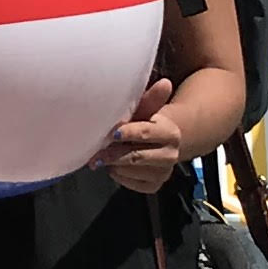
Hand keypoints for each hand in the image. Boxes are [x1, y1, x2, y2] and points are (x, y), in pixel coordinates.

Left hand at [90, 80, 190, 194]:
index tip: (112, 133)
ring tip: (104, 157)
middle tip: (96, 154)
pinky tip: (114, 167)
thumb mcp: (144, 111)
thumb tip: (165, 82)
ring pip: (132, 171)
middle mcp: (171, 154)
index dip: (127, 133)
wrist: (154, 143)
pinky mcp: (155, 186)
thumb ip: (150, 100)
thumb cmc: (142, 123)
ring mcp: (164, 172)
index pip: (146, 133)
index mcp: (170, 132)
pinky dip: (119, 176)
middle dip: (114, 154)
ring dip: (114, 165)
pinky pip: (132, 184)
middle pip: (137, 156)